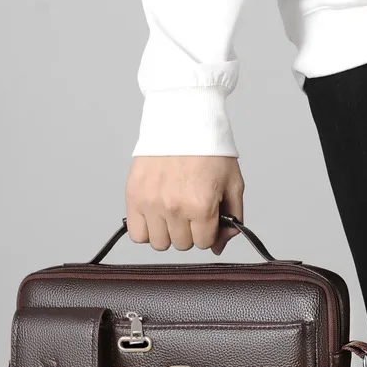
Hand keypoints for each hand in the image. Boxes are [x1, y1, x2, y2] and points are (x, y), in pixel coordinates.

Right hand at [125, 156, 244, 254]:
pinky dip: (146, 230)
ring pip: (159, 243)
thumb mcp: (233, 183)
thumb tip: (218, 247)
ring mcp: (152, 203)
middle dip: (189, 231)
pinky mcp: (134, 197)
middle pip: (182, 244)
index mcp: (201, 206)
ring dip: (168, 232)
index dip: (208, 231)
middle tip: (189, 209)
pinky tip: (155, 216)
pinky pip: (137, 234)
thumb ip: (232, 218)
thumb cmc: (208, 148)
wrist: (182, 119)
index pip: (204, 243)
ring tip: (171, 212)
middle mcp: (175, 208)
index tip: (206, 216)